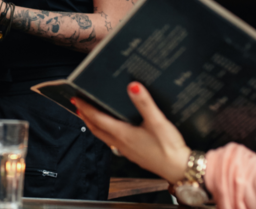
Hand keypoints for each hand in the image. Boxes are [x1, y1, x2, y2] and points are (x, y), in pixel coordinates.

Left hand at [72, 82, 189, 182]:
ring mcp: (125, 150)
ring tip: (89, 116)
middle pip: (96, 128)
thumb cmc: (169, 148)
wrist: (178, 169)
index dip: (86, 107)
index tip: (76, 98)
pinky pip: (112, 141)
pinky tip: (111, 130)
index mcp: (123, 134)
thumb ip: (144, 103)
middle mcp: (120, 143)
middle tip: (77, 106)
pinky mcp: (132, 154)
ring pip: (102, 136)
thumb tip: (132, 85)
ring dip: (93, 125)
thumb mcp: (158, 121)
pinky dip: (105, 132)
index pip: (97, 118)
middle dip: (85, 116)